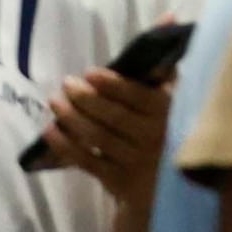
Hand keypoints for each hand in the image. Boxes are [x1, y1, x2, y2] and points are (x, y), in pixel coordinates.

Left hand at [37, 63, 174, 194]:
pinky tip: (50, 131)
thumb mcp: (182, 105)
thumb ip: (168, 80)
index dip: (111, 83)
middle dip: (85, 97)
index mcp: (168, 115)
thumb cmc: (177, 136)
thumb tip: (161, 45)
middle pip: (112, 115)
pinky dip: (65, 146)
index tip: (89, 73)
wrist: (179, 187)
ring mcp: (134, 161)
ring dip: (71, 117)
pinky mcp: (118, 182)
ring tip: (55, 102)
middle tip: (66, 84)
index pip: (136, 95)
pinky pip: (86, 161)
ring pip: (97, 137)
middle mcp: (152, 137)